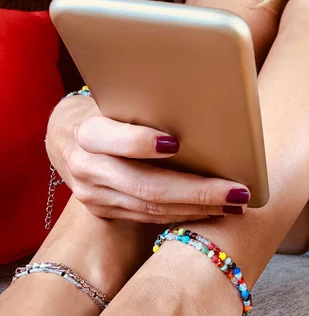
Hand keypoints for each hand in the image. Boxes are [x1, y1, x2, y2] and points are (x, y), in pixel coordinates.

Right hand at [46, 96, 249, 222]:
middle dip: (197, 191)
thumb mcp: (114, 97)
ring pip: (151, 208)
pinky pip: (149, 217)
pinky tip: (213, 210)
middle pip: (145, 186)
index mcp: (86, 132)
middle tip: (236, 191)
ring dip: (199, 208)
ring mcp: (95, 195)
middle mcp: (87, 168)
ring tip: (235, 202)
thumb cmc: (104, 108)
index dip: (140, 142)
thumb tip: (200, 101)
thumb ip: (143, 105)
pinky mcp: (105, 211)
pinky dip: (184, 214)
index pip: (111, 139)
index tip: (176, 142)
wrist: (65, 136)